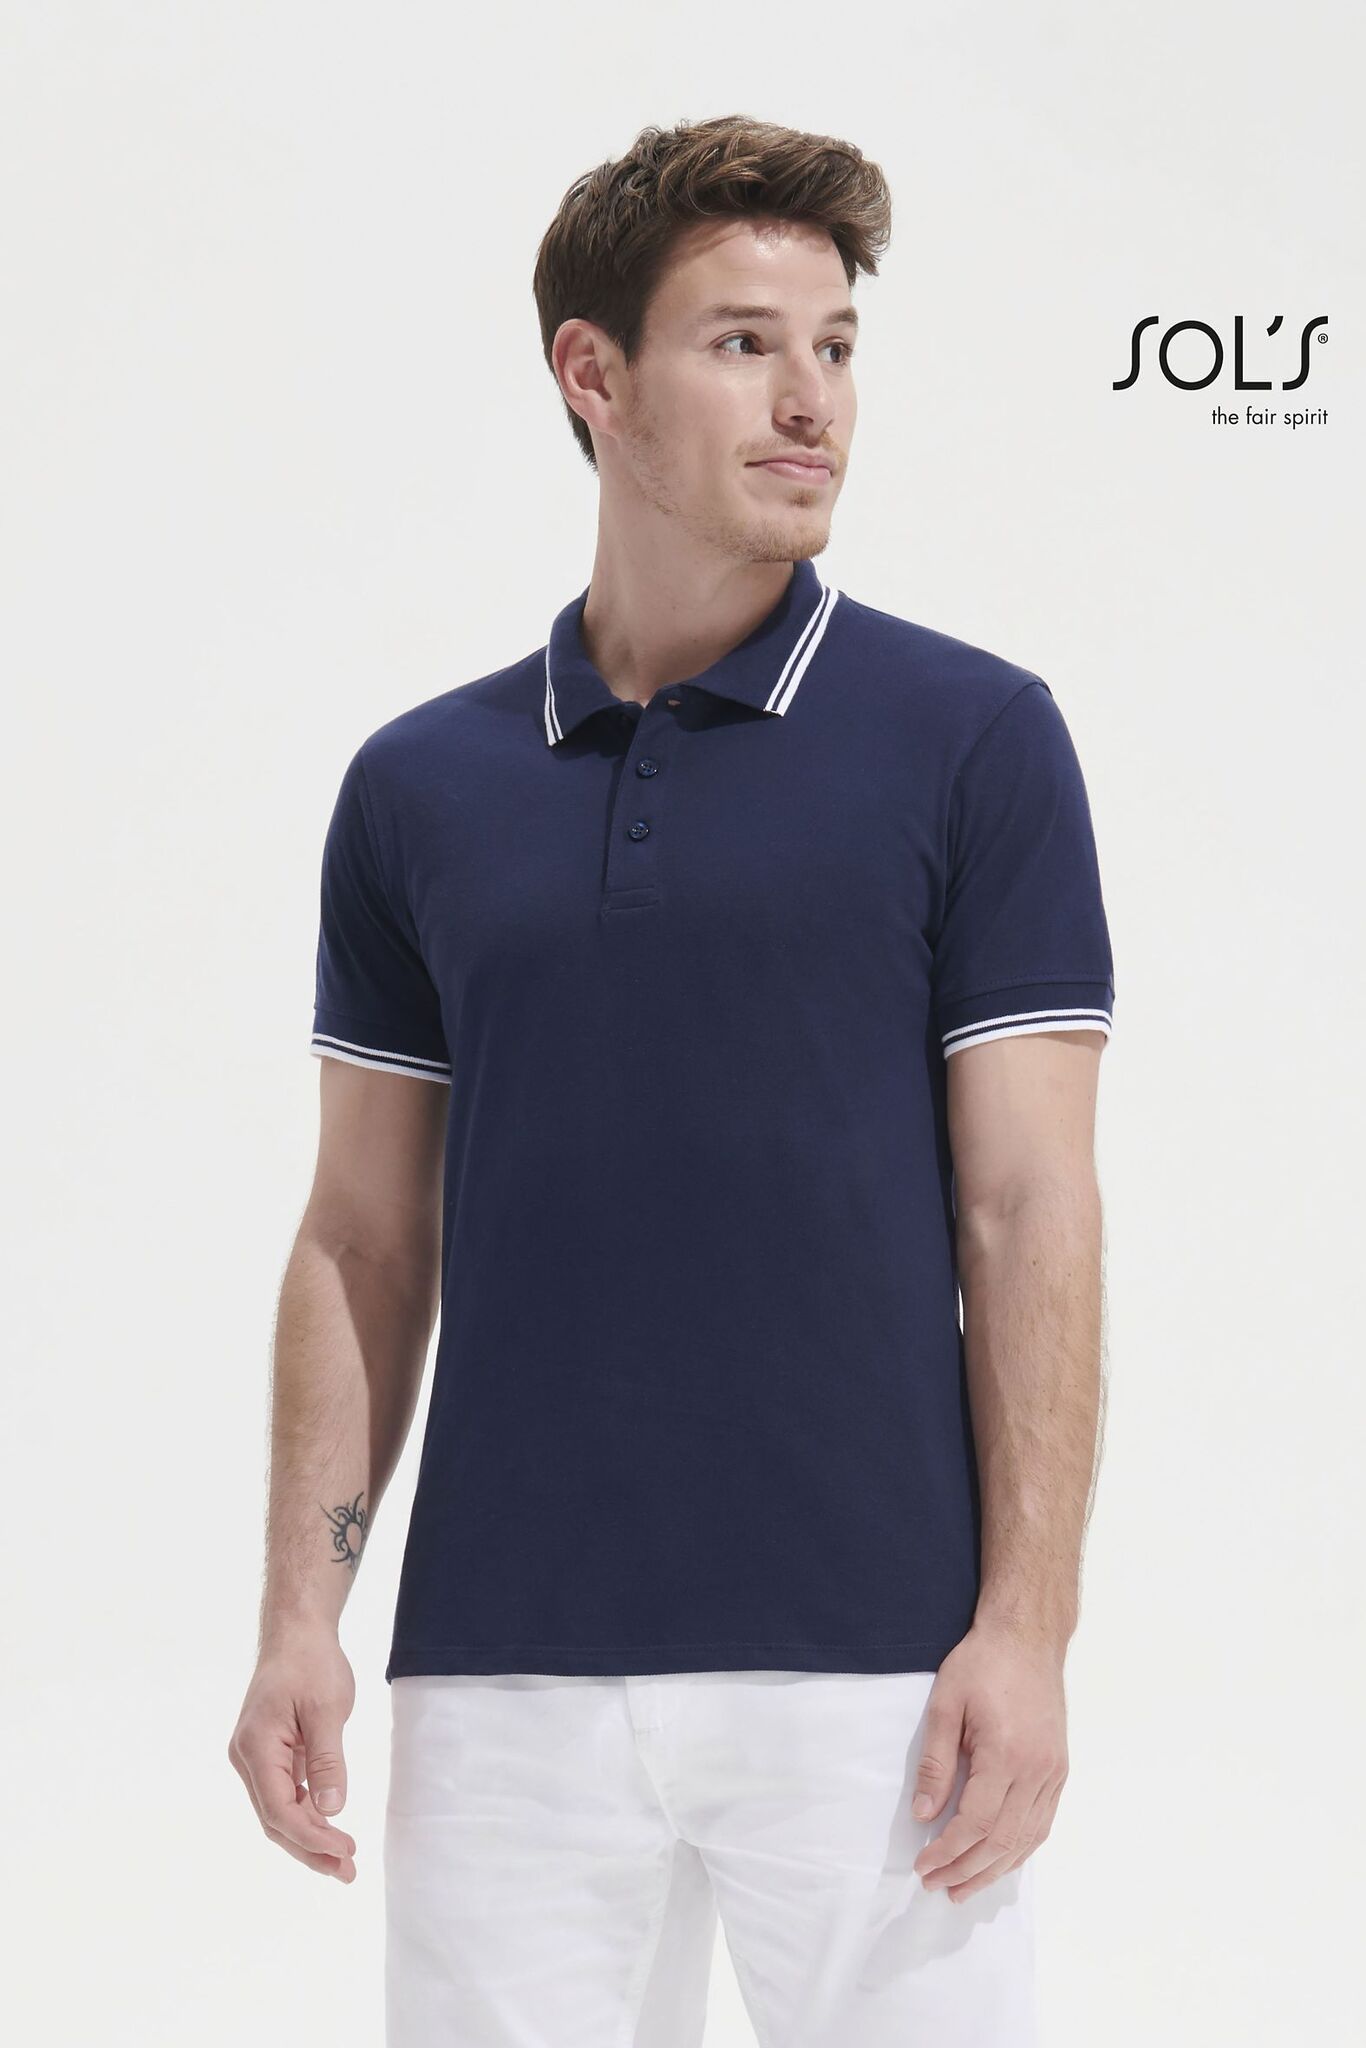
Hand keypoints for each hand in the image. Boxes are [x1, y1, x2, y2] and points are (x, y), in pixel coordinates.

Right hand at [228, 1625, 357, 1881]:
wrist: (296, 1632)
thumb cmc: (311, 1663)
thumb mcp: (327, 1709)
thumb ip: (327, 1759)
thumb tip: (332, 1809)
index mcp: (256, 1748)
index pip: (278, 1809)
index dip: (310, 1837)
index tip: (344, 1852)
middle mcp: (248, 1758)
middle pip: (275, 1818)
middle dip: (310, 1848)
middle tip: (347, 1873)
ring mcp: (256, 1757)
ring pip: (279, 1810)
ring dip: (310, 1835)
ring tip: (344, 1861)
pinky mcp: (269, 1754)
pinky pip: (285, 1793)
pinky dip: (308, 1813)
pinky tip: (331, 1829)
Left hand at [910, 1619, 1067, 1901]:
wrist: (1028, 1638)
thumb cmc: (982, 1664)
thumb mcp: (946, 1704)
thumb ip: (936, 1763)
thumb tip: (924, 1814)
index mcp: (1006, 1754)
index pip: (975, 1822)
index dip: (948, 1851)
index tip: (923, 1866)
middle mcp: (1036, 1771)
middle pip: (1002, 1840)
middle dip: (967, 1869)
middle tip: (937, 1886)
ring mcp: (1053, 1773)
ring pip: (1026, 1839)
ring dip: (995, 1870)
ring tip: (965, 1888)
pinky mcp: (1059, 1770)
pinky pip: (1042, 1823)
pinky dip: (1020, 1849)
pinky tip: (1001, 1861)